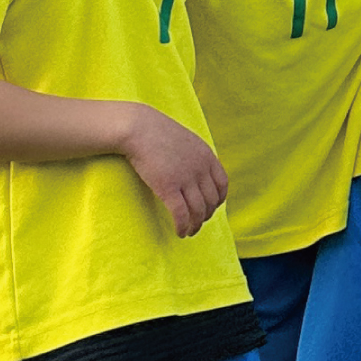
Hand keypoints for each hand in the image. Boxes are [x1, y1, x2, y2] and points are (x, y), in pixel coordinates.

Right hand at [119, 106, 228, 238]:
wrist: (138, 127)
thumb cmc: (156, 132)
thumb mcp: (184, 140)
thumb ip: (194, 155)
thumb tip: (194, 170)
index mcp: (207, 156)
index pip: (222, 184)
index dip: (219, 199)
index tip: (211, 207)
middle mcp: (201, 169)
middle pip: (211, 200)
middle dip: (206, 215)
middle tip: (198, 222)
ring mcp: (186, 178)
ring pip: (198, 211)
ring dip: (195, 225)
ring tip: (190, 232)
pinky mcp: (168, 187)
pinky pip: (181, 214)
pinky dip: (183, 226)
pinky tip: (180, 233)